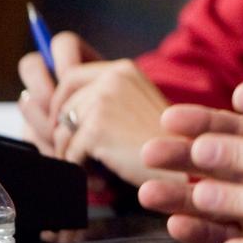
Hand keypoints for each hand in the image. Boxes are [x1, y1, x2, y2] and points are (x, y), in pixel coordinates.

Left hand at [40, 32, 178, 185]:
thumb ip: (106, 94)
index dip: (61, 101)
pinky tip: (102, 172)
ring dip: (72, 153)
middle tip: (81, 151)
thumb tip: (58, 104)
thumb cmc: (160, 136)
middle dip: (65, 133)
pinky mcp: (96, 129)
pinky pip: (69, 153)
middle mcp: (112, 79)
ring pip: (62, 132)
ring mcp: (103, 102)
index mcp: (123, 69)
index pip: (71, 77)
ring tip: (96, 164)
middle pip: (63, 106)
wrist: (184, 156)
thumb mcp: (136, 101)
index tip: (64, 122)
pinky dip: (81, 167)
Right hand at [140, 55, 242, 242]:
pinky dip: (204, 234)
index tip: (172, 116)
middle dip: (182, 158)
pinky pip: (228, 241)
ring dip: (181, 198)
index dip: (205, 123)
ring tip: (149, 191)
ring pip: (212, 203)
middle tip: (149, 151)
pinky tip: (178, 226)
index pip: (236, 130)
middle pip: (215, 164)